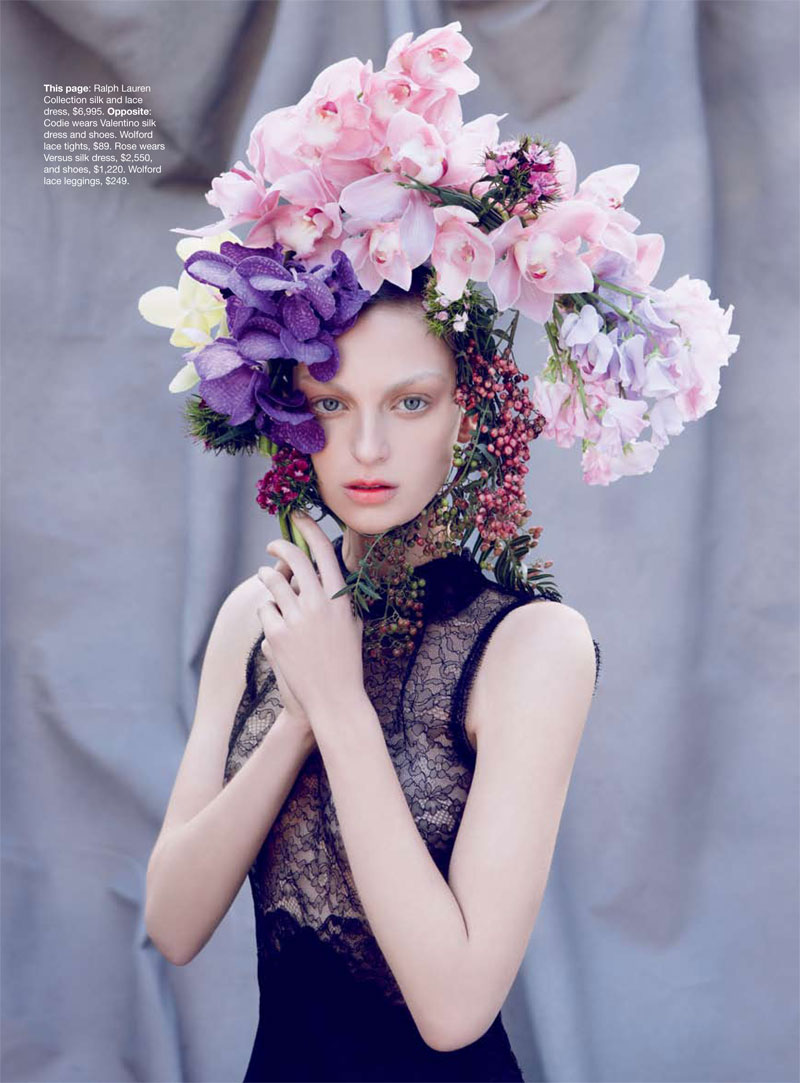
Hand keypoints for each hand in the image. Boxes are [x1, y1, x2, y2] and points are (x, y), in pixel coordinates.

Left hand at [255, 512, 364, 725]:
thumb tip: (326, 575)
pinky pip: (265, 610)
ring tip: (265, 575)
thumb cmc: (346, 663)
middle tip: (272, 543)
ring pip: (272, 581)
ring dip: (266, 574)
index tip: (299, 516)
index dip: (309, 528)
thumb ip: (339, 598)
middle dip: (280, 545)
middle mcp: (318, 604)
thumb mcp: (352, 625)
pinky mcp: (277, 635)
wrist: (334, 700)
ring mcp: (296, 619)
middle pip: (294, 558)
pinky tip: (273, 622)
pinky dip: (267, 612)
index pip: (324, 551)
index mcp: (340, 599)